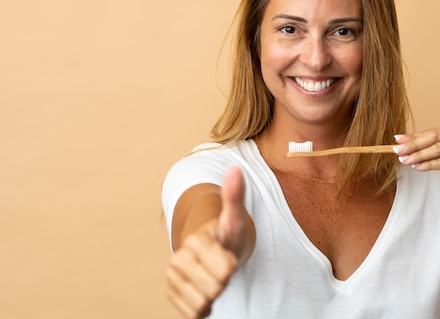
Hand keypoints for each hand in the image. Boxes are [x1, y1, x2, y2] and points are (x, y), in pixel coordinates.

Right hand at [165, 167, 253, 317]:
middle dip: (223, 281)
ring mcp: (173, 276)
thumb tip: (235, 168)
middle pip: (215, 289)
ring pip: (203, 304)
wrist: (213, 246)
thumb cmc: (228, 233)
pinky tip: (205, 289)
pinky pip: (194, 314)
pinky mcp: (172, 292)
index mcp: (196, 240)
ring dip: (214, 295)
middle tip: (221, 266)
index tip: (228, 254)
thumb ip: (235, 195)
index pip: (226, 269)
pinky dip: (204, 307)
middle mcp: (180, 258)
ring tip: (214, 276)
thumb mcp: (235, 217)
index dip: (232, 265)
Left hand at [394, 121, 439, 201]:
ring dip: (418, 155)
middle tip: (396, 149)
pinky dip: (429, 165)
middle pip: (433, 137)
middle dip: (412, 144)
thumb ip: (433, 152)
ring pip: (437, 149)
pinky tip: (417, 167)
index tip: (397, 140)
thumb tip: (407, 149)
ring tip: (403, 160)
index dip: (413, 137)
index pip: (432, 132)